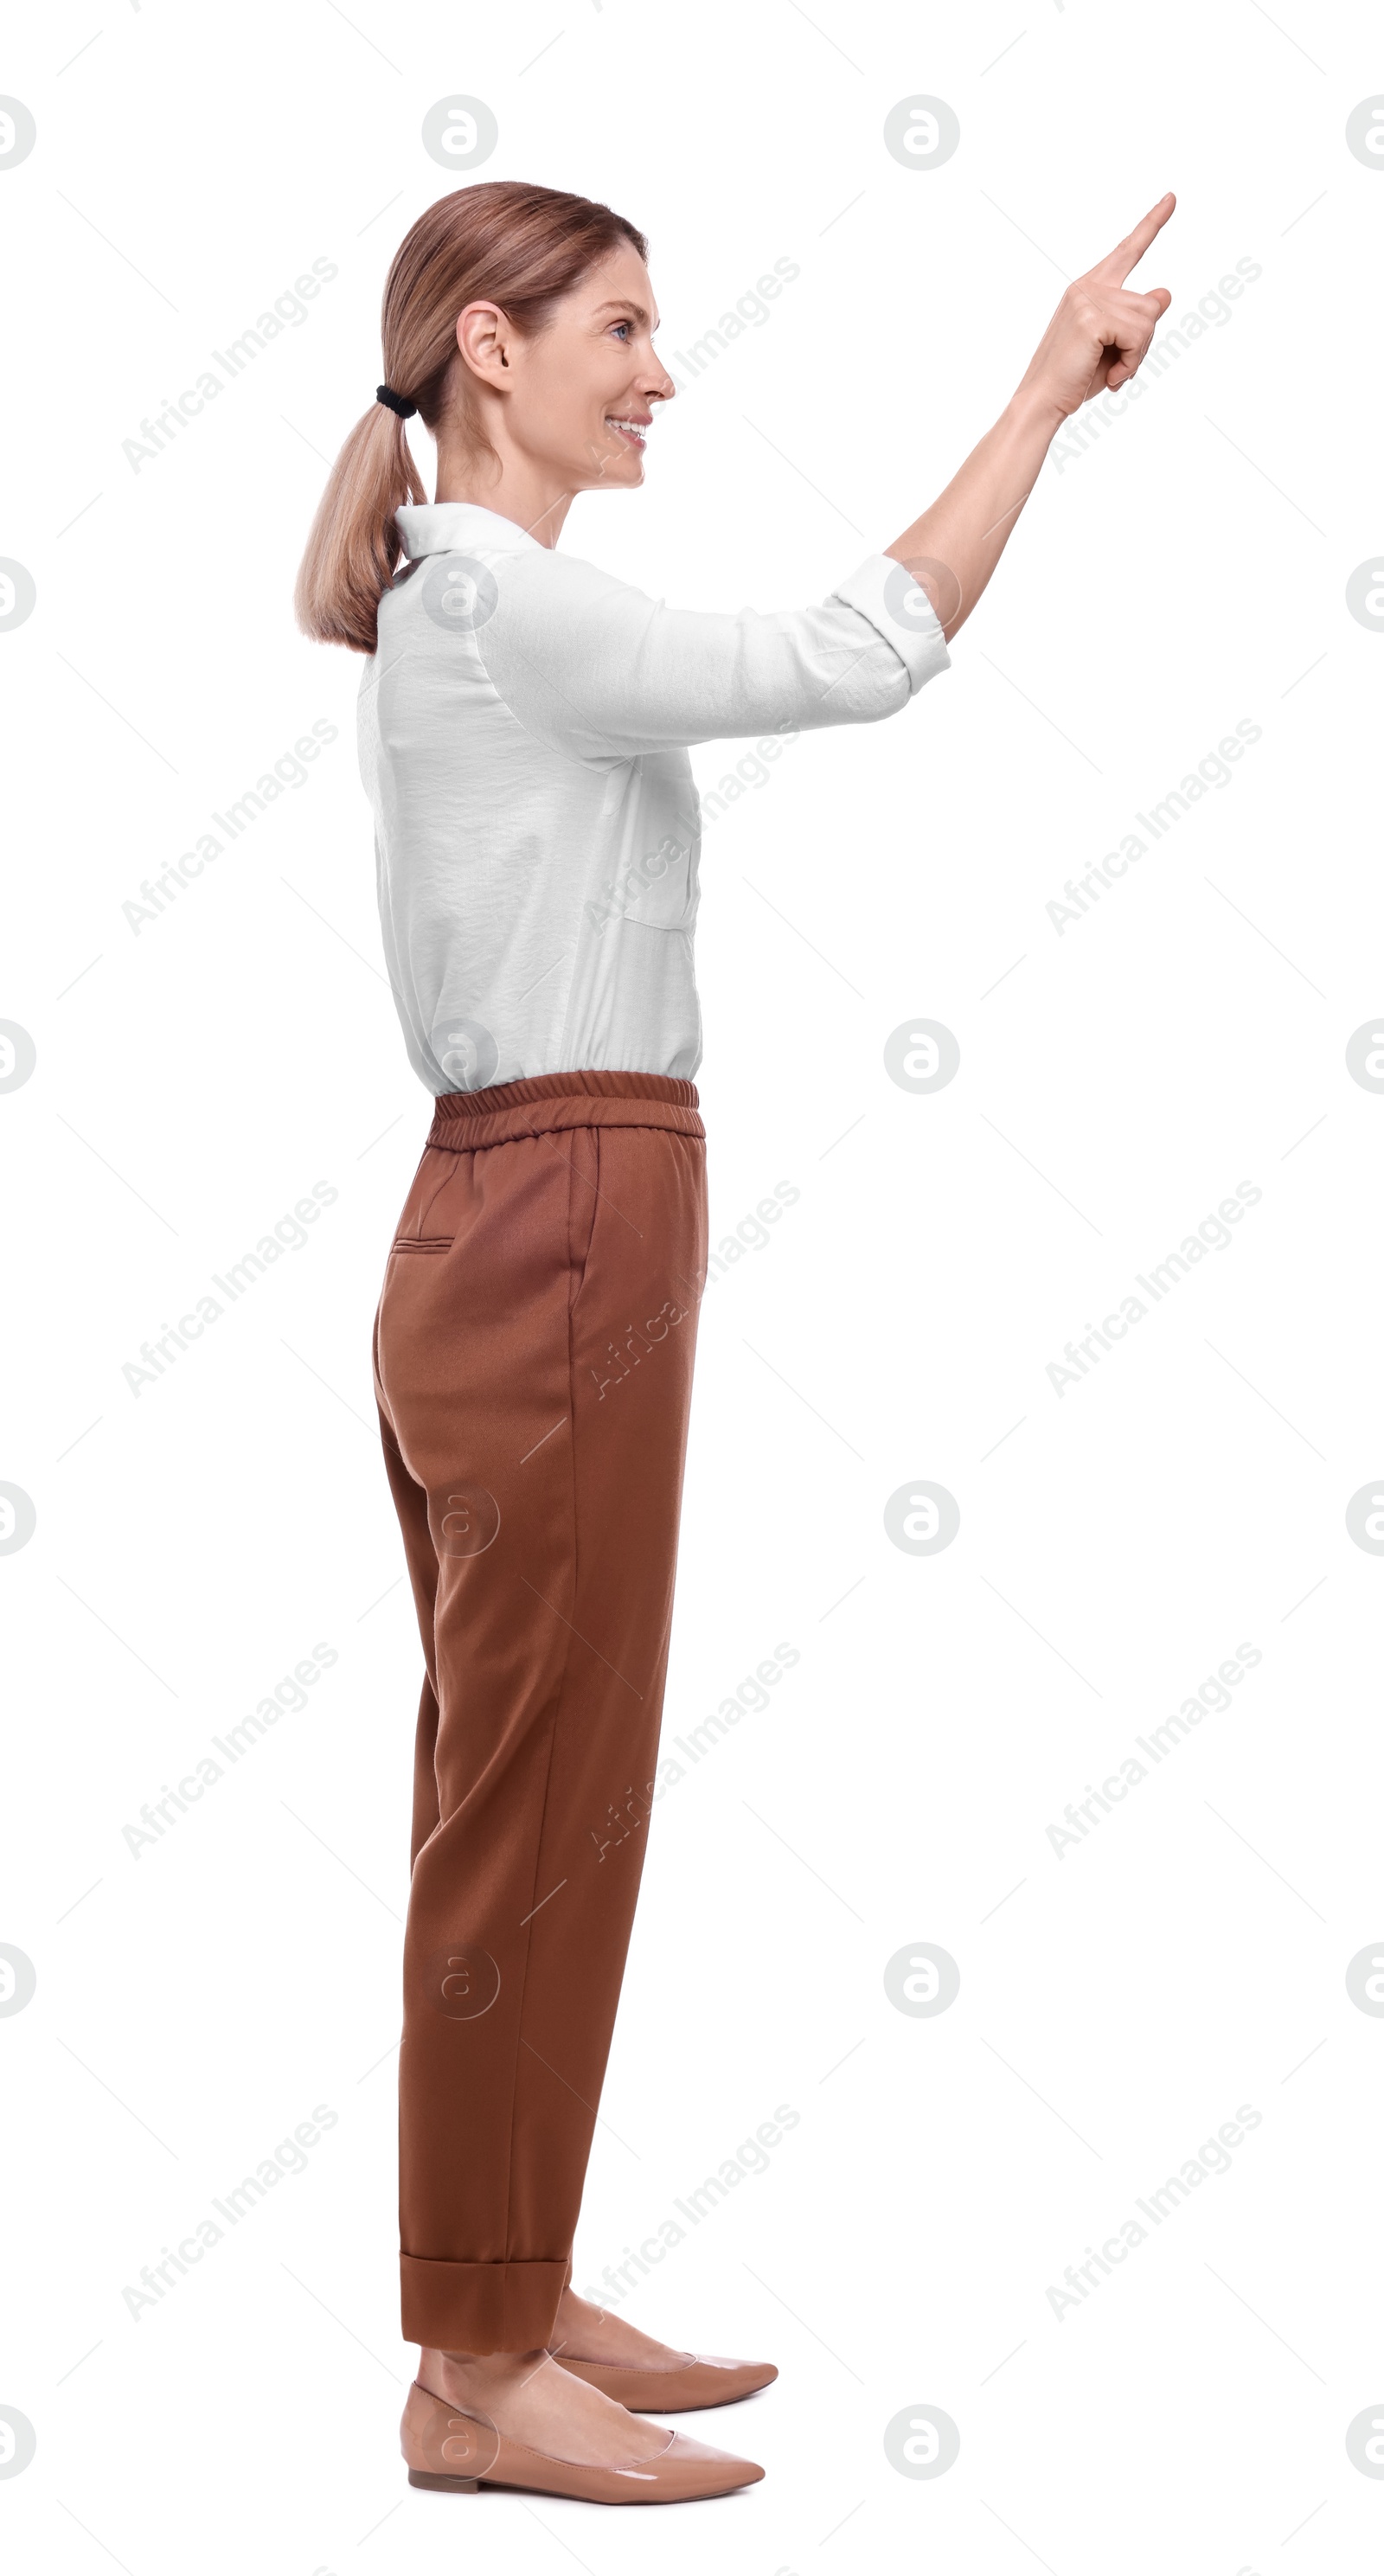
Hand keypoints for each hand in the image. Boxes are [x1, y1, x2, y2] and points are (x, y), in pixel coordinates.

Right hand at [1013, 193, 1175, 428]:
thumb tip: (1164, 292)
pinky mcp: (1092, 318)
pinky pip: (1138, 336)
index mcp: (1088, 289)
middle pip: (1149, 304)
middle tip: (1118, 368)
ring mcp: (1088, 299)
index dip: (1152, 224)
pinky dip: (1131, 363)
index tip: (1172, 198)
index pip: (1127, 251)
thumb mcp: (1112, 345)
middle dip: (1143, 343)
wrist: (1041, 403)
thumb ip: (1135, 318)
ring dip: (1137, 355)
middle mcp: (1087, 287)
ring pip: (1148, 321)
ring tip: (1111, 373)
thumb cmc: (1073, 378)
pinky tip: (1111, 376)